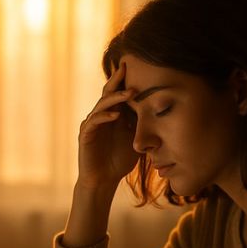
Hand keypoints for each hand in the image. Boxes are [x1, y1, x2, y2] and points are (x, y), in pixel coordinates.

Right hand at [77, 62, 139, 189]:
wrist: (103, 180)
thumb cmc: (119, 161)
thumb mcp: (135, 140)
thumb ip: (141, 125)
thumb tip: (160, 112)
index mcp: (112, 115)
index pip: (118, 94)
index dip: (125, 81)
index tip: (138, 68)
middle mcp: (100, 116)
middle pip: (108, 93)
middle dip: (117, 80)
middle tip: (127, 67)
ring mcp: (91, 124)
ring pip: (102, 105)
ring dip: (115, 98)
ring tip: (129, 93)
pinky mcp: (85, 135)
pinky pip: (94, 122)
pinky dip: (105, 117)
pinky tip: (116, 115)